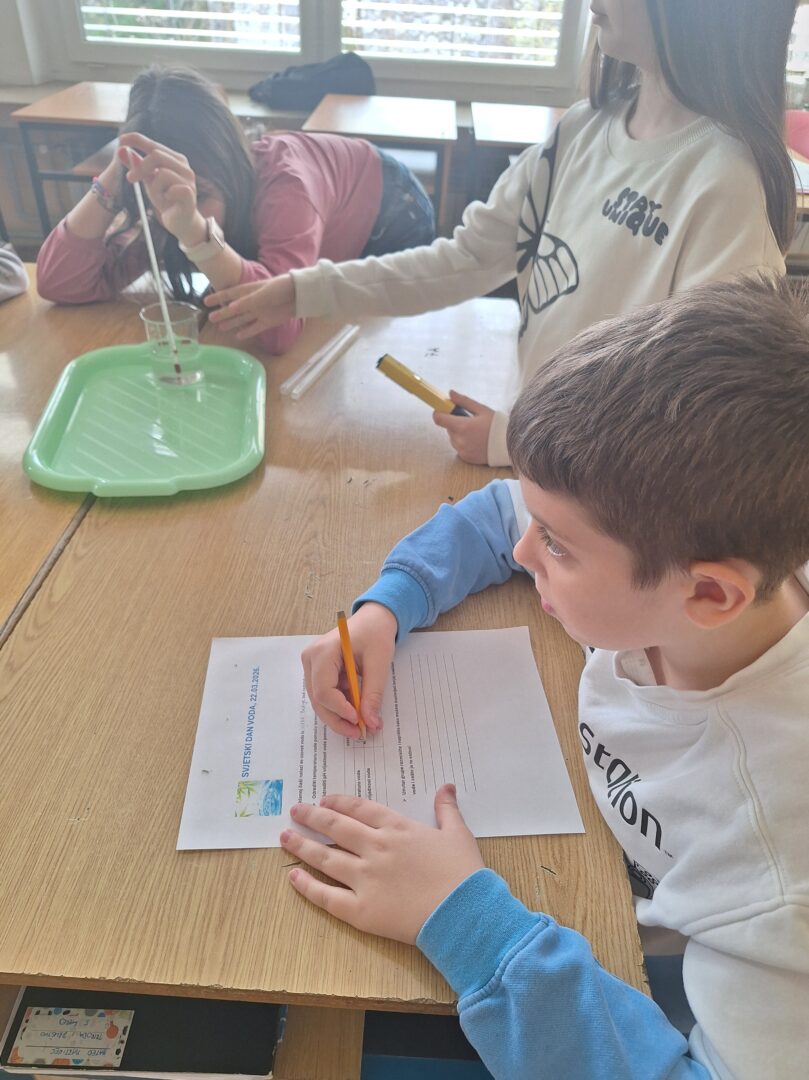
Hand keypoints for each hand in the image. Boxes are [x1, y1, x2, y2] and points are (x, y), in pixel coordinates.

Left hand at [118, 132, 202, 245]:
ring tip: (160, 197)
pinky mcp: (189, 193)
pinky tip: (168, 202)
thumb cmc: (166, 200)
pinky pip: (170, 189)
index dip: (137, 139)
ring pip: (161, 173)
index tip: (120, 139)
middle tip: (130, 179)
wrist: (181, 223)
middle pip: (156, 154)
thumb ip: (136, 166)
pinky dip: (164, 196)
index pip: (154, 144)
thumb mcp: (148, 181)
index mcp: (174, 159)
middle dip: (140, 167)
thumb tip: (120, 150)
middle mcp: (184, 166)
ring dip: (154, 188)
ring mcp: (188, 179)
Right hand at [204, 276, 295, 338]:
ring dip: (232, 323)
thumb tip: (231, 309)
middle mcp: (253, 302)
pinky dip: (247, 332)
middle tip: (210, 318)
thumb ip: (247, 302)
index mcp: (249, 291)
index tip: (205, 302)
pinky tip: (238, 336)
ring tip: (220, 327)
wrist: (299, 295)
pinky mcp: (269, 321)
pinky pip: (255, 328)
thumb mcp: (263, 294)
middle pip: (234, 309)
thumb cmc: (280, 289)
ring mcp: (260, 312)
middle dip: (222, 313)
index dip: (218, 298)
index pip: (230, 294)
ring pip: (243, 319)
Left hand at [282, 785, 483, 943]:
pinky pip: (327, 896)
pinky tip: (293, 876)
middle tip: (295, 811)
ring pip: (326, 858)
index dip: (339, 803)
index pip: (359, 809)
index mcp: (397, 828)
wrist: (463, 913)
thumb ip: (447, 809)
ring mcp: (365, 879)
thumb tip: (445, 786)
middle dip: (312, 817)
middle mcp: (375, 848)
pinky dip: (307, 886)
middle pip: (336, 828)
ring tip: (284, 837)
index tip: (323, 800)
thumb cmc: (463, 872)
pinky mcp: (360, 910)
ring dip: (302, 846)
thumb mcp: (458, 834)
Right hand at [302, 603, 396, 738]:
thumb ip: (373, 693)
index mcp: (323, 651)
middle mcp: (311, 659)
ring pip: (321, 701)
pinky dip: (342, 706)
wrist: (373, 619)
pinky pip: (327, 695)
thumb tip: (371, 722)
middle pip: (319, 699)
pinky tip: (357, 712)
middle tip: (360, 733)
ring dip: (340, 715)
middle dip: (339, 719)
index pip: (323, 689)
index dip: (340, 709)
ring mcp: (312, 666)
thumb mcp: (379, 662)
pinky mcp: (319, 672)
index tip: (359, 720)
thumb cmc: (375, 634)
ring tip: (362, 726)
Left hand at [432, 391, 493, 464]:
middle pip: (448, 428)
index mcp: (462, 426)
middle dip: (455, 423)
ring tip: (476, 432)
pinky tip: (477, 441)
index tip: (444, 410)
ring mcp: (462, 450)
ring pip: (453, 438)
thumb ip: (464, 401)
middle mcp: (460, 440)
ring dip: (459, 434)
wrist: (509, 446)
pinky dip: (464, 443)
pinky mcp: (465, 458)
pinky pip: (459, 448)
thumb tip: (450, 393)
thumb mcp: (482, 410)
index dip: (439, 412)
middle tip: (470, 421)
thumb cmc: (497, 426)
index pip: (439, 419)